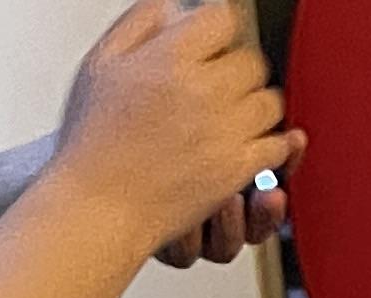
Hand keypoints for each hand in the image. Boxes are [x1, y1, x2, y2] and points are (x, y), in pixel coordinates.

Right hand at [56, 0, 291, 261]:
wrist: (99, 204)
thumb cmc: (94, 141)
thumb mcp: (102, 62)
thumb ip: (140, 23)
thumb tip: (173, 4)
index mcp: (170, 57)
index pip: (222, 19)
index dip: (217, 27)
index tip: (212, 38)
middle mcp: (203, 90)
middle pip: (251, 60)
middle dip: (239, 66)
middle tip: (223, 79)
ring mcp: (224, 131)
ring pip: (269, 102)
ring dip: (257, 104)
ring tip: (236, 112)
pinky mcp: (236, 170)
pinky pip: (276, 146)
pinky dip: (274, 144)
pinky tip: (257, 142)